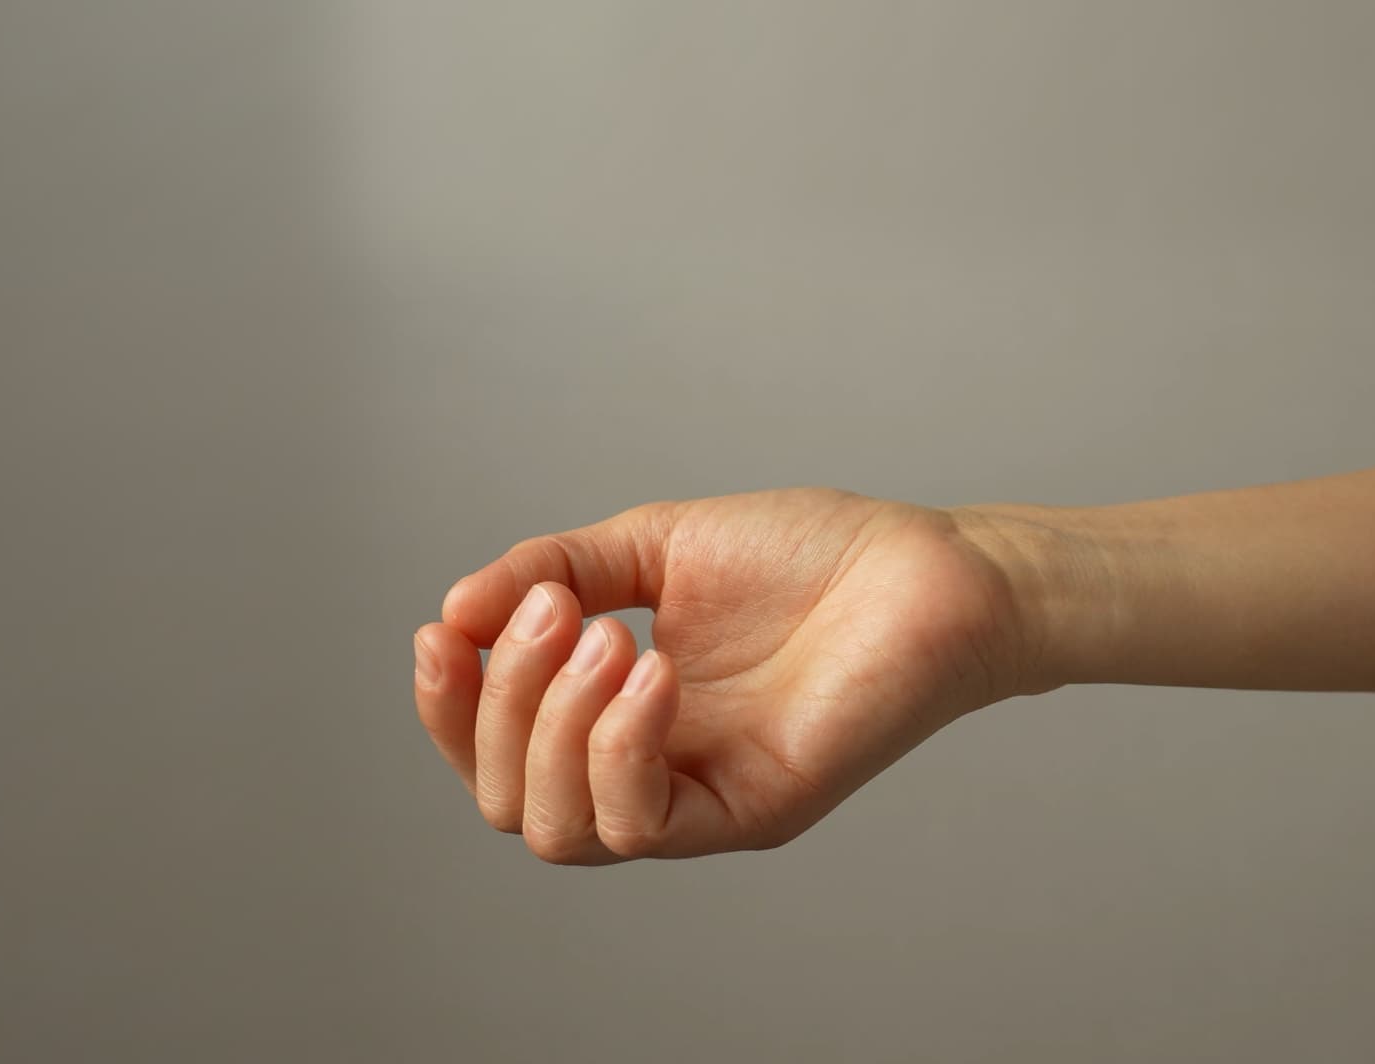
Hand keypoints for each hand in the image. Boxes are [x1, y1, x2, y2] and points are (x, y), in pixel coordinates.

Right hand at [412, 487, 1032, 863]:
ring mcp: (700, 798)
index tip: (447, 628)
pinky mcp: (753, 810)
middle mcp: (651, 769)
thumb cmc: (810, 557)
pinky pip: (643, 824)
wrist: (927, 567)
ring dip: (554, 726)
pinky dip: (621, 746)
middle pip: (511, 803)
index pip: (494, 754)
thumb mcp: (656, 545)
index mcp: (617, 715)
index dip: (448, 706)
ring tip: (609, 635)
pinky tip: (653, 670)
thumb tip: (461, 608)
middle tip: (559, 613)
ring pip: (561, 830)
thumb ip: (558, 570)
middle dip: (500, 705)